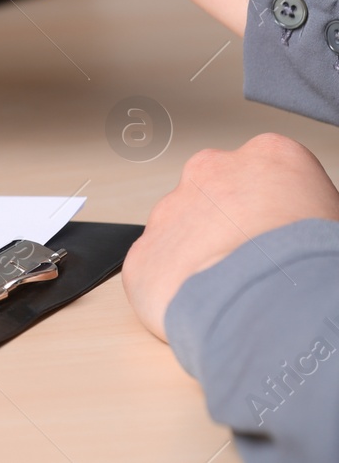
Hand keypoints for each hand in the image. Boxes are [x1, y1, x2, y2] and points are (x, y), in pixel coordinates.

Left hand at [123, 133, 338, 339]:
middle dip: (231, 227)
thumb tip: (302, 226)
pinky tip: (203, 307)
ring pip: (183, 230)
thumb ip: (305, 211)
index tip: (282, 237)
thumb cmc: (311, 265)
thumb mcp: (333, 222)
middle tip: (254, 265)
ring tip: (231, 290)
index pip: (268, 176)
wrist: (266, 304)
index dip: (276, 212)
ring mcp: (170, 208)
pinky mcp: (144, 252)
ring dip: (201, 256)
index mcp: (269, 156)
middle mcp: (211, 170)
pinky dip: (176, 288)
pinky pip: (159, 268)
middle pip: (218, 196)